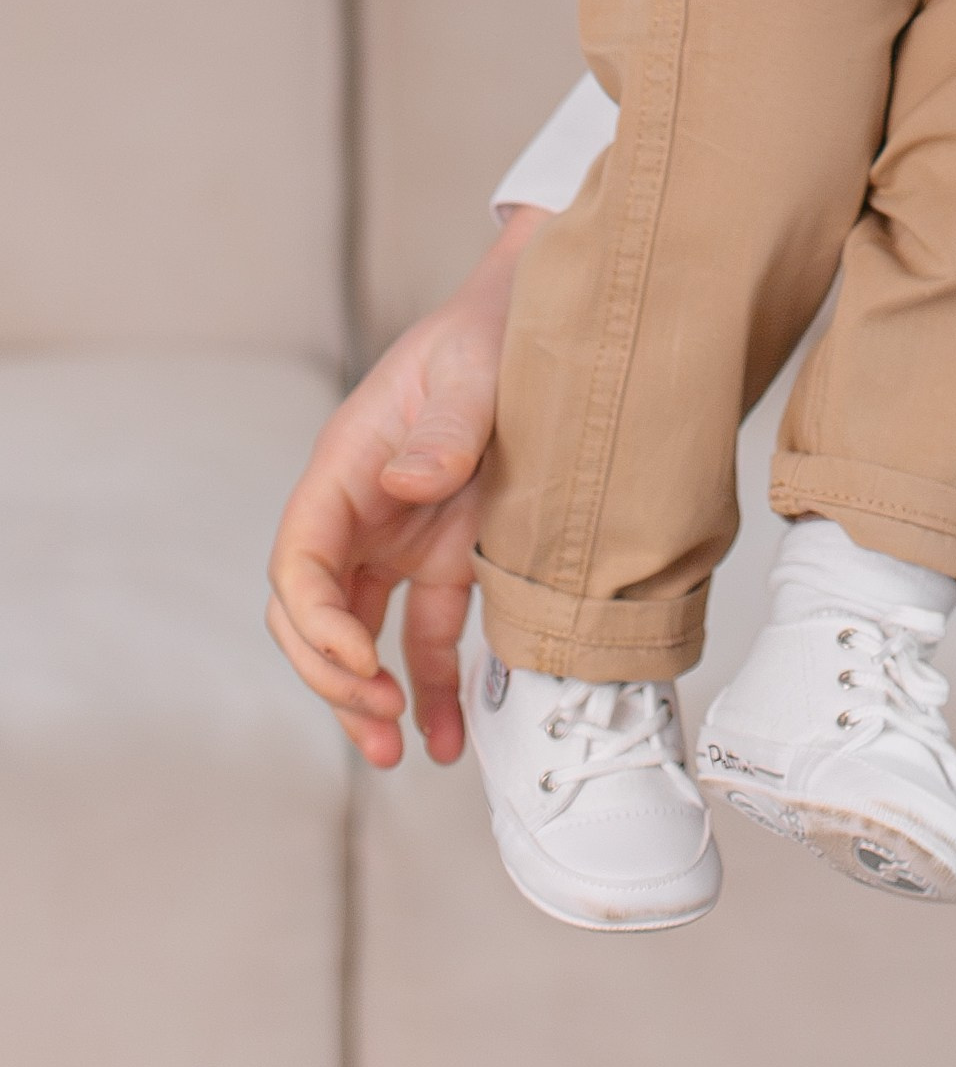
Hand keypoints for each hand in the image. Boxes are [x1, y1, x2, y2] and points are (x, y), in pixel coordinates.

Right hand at [264, 208, 541, 767]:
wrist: (546, 314)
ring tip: (398, 752)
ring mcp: (402, 540)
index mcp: (347, 467)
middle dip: (333, 676)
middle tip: (379, 717)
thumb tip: (405, 483)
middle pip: (313, 614)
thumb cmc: (493, 331)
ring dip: (368, 699)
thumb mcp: (472, 371)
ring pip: (359, 637)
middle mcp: (362, 511)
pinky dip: (435, 688)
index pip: (298, 562)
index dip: (313, 623)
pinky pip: (428, 636)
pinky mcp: (448, 559)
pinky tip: (448, 738)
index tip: (358, 662)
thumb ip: (444, 428)